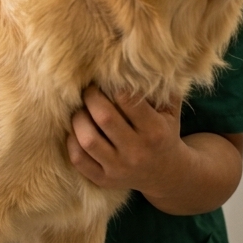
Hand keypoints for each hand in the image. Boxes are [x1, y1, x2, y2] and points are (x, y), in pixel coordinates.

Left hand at [66, 86, 187, 195]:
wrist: (167, 174)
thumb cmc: (164, 134)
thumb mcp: (171, 112)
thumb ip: (161, 88)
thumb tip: (143, 62)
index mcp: (155, 132)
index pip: (127, 102)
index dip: (113, 87)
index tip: (106, 81)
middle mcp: (137, 152)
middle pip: (104, 118)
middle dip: (91, 98)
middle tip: (88, 90)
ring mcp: (119, 169)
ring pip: (88, 140)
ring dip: (78, 119)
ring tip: (80, 110)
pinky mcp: (104, 180)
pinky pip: (78, 160)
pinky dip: (71, 142)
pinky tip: (76, 130)